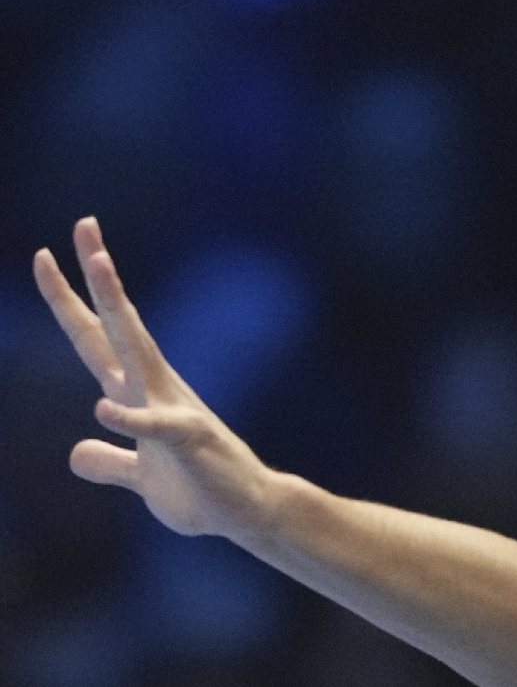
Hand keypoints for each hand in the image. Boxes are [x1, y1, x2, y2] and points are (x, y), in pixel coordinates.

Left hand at [34, 218, 278, 539]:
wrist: (247, 513)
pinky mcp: (189, 441)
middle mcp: (152, 389)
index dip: (68, 299)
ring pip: (137, 349)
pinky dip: (130, 419)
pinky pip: (155, 425)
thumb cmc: (199, 490)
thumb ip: (109, 461)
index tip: (47, 256)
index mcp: (136, 393)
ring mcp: (172, 409)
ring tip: (102, 267)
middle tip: (83, 226)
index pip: (95, 337)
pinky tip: (103, 409)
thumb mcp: (139, 478)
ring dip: (118, 306)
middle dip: (96, 277)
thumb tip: (80, 451)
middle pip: (115, 325)